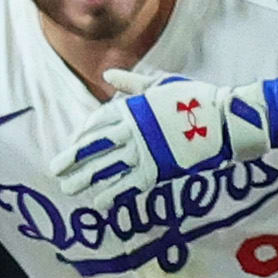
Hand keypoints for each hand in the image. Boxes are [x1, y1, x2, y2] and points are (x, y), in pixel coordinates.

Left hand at [50, 69, 271, 196]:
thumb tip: (108, 75)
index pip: (97, 123)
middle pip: (94, 147)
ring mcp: (144, 151)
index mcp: (132, 107)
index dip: (82, 136)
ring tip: (68, 188)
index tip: (72, 145)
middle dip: (72, 159)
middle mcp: (133, 130)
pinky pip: (129, 185)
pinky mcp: (158, 169)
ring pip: (106, 167)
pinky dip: (112, 194)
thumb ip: (132, 83)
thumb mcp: (160, 83)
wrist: (223, 118)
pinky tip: (98, 203)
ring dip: (85, 179)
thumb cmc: (193, 98)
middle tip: (54, 170)